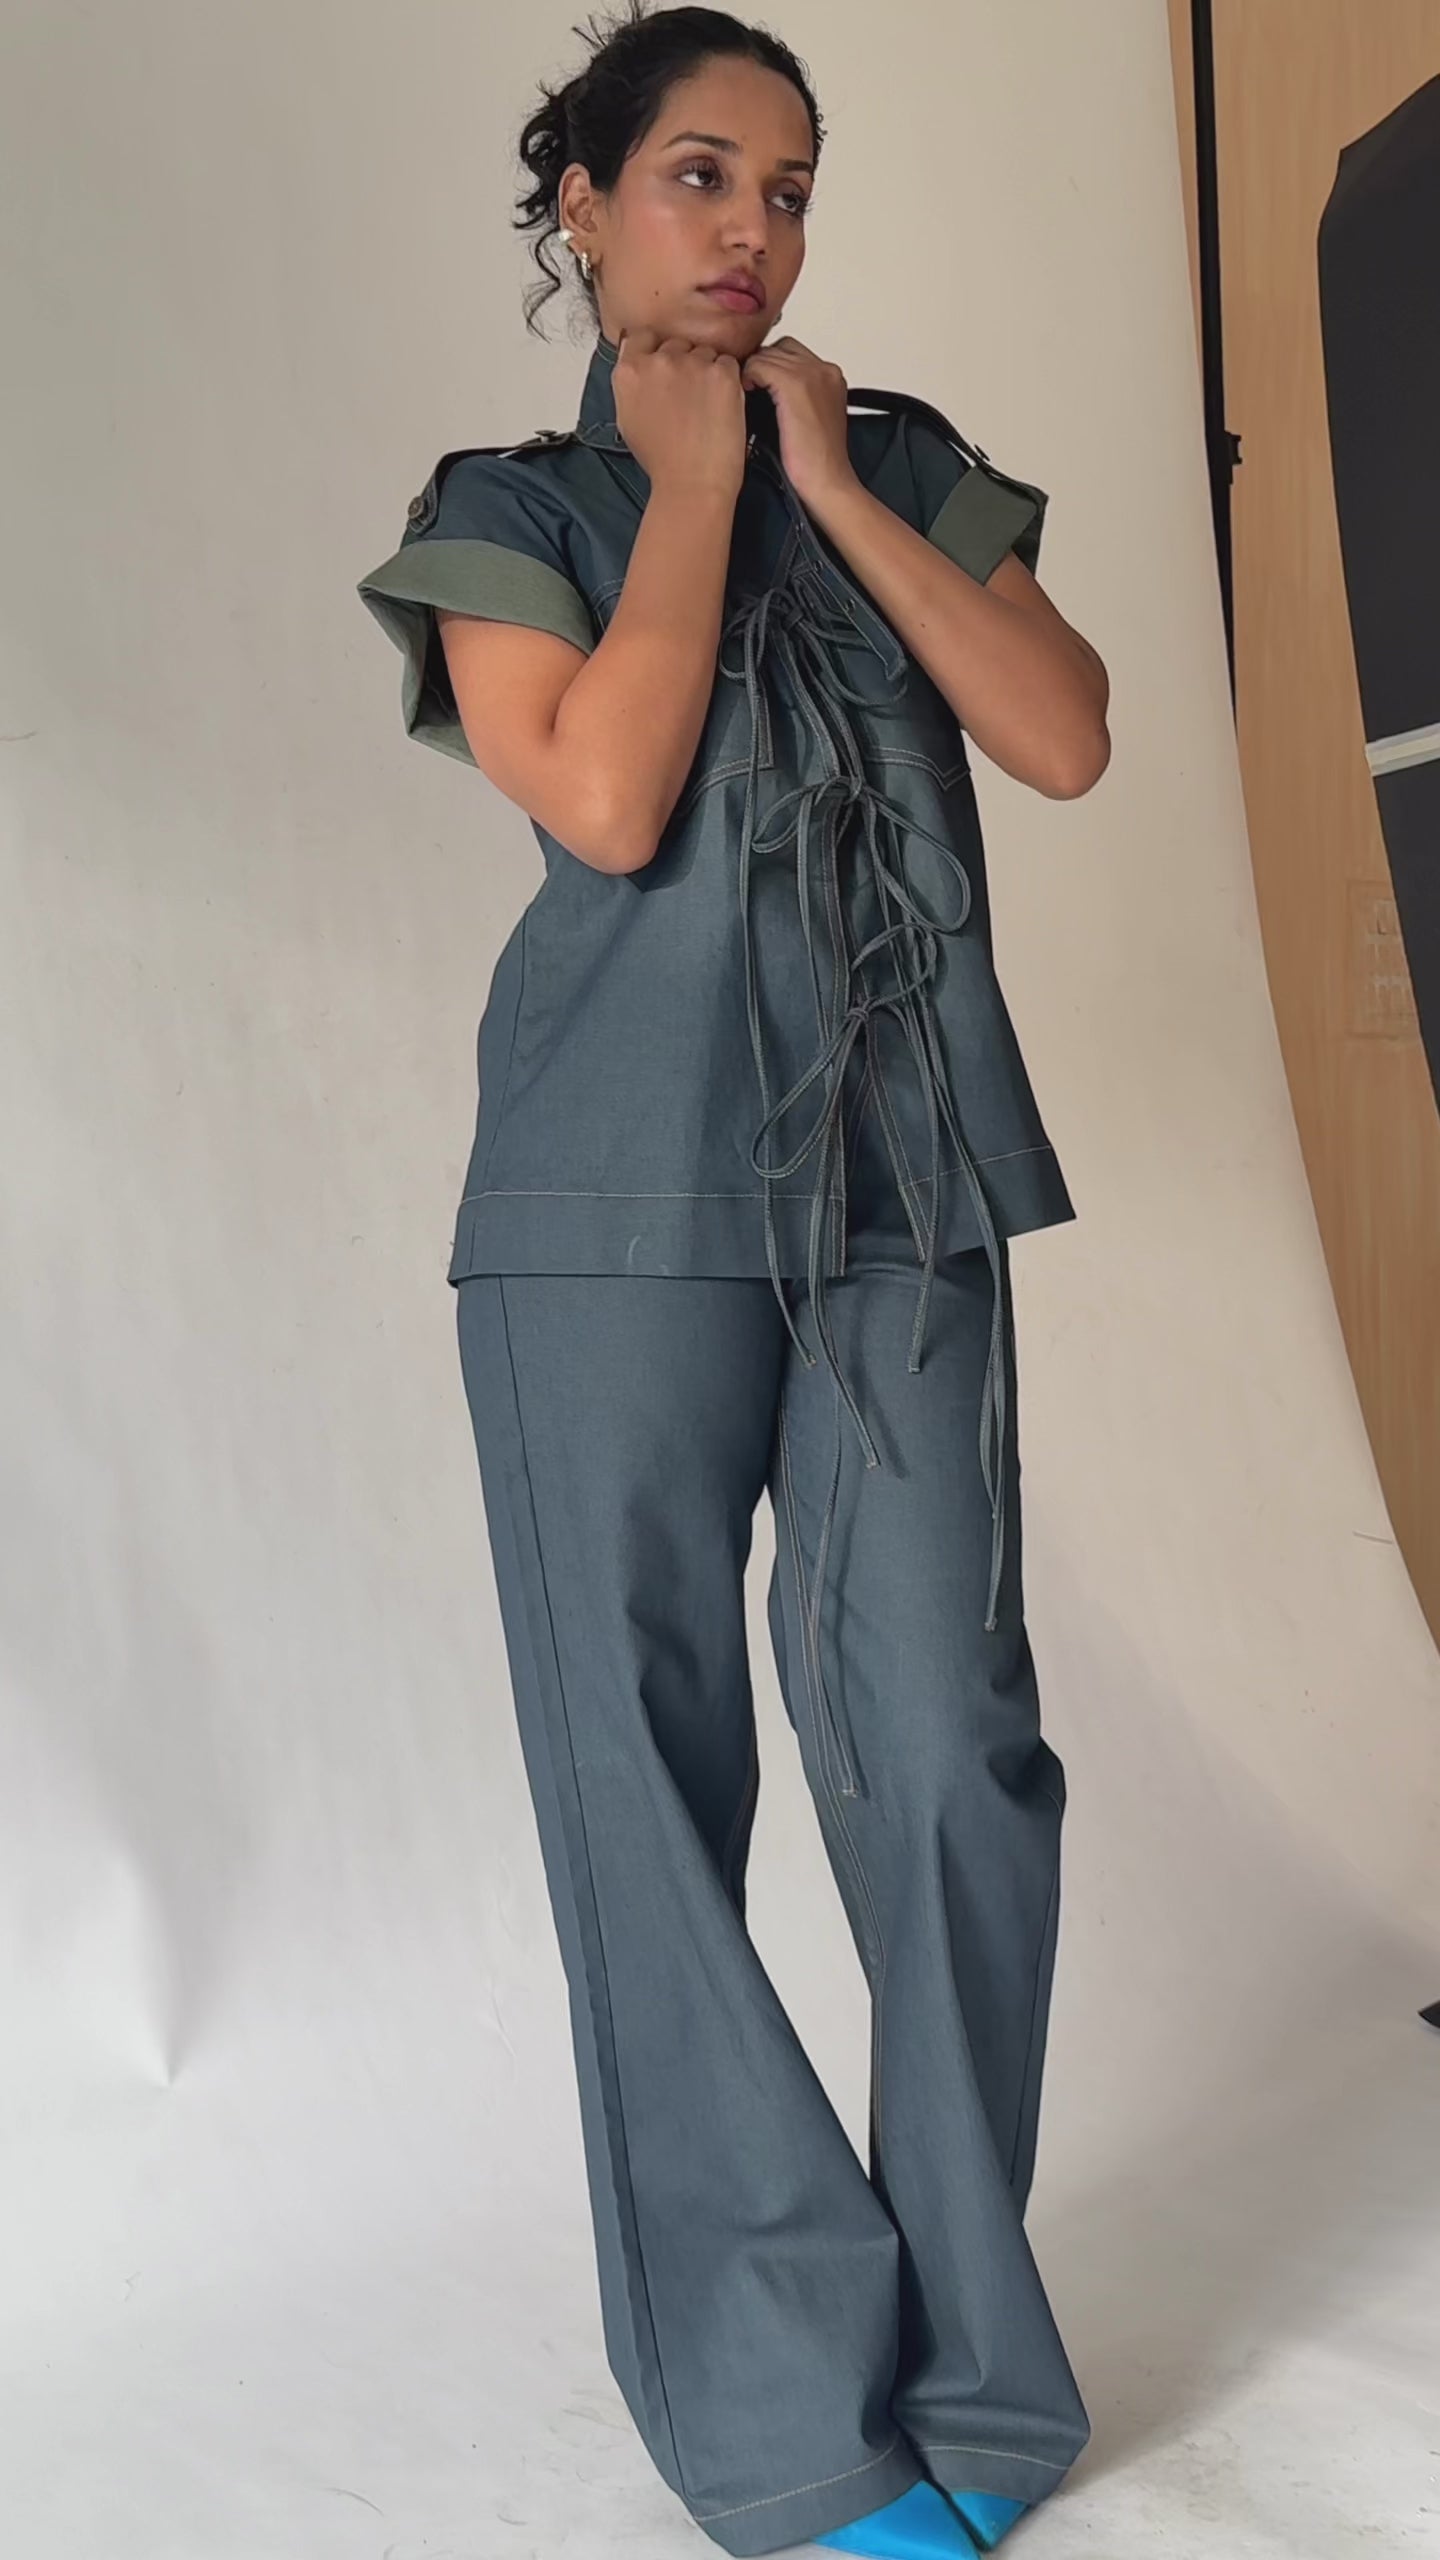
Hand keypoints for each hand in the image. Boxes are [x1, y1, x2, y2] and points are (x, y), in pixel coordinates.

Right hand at [612, 326, 746, 501]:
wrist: (691, 484)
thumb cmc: (663, 460)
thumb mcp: (628, 418)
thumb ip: (632, 384)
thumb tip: (638, 365)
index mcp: (629, 372)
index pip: (643, 337)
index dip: (656, 350)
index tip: (665, 367)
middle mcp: (657, 361)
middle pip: (677, 344)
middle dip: (685, 364)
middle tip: (690, 398)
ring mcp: (691, 364)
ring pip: (704, 352)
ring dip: (708, 372)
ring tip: (706, 407)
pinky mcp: (721, 373)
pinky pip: (728, 363)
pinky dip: (728, 381)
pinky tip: (721, 407)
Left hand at [739, 337, 859, 509]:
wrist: (828, 483)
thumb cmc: (816, 464)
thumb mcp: (808, 421)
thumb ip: (794, 399)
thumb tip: (762, 390)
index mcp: (831, 377)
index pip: (792, 353)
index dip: (770, 367)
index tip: (757, 388)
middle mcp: (824, 370)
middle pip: (779, 348)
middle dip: (760, 366)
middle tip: (746, 389)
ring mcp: (812, 374)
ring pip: (767, 353)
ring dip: (752, 372)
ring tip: (745, 395)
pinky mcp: (796, 385)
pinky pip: (759, 364)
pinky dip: (749, 377)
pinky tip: (745, 395)